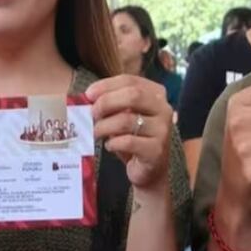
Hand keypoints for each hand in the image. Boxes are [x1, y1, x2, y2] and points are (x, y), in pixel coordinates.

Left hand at [87, 75, 172, 189]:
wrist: (149, 169)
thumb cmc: (133, 138)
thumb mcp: (123, 115)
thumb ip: (110, 103)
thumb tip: (87, 97)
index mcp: (156, 94)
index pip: (130, 80)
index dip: (106, 85)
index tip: (88, 94)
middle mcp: (164, 109)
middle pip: (133, 95)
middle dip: (106, 102)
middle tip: (91, 114)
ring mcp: (162, 130)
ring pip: (126, 120)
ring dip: (104, 126)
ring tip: (95, 133)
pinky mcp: (156, 150)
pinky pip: (128, 142)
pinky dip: (113, 143)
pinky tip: (109, 146)